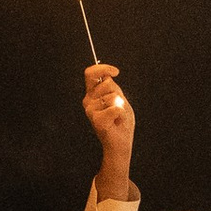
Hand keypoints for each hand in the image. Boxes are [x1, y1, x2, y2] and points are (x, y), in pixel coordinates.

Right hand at [82, 64, 134, 199]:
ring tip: (117, 117)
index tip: (116, 72)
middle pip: (107, 84)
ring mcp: (91, 111)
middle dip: (118, 94)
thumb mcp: (119, 98)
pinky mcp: (97, 120)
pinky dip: (122, 115)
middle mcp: (88, 101)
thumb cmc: (120, 120)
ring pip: (113, 97)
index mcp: (92, 94)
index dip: (102, 68)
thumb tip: (108, 76)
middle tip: (117, 108)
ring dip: (121, 107)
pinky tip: (117, 123)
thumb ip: (113, 87)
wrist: (121, 142)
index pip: (90, 74)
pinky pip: (116, 108)